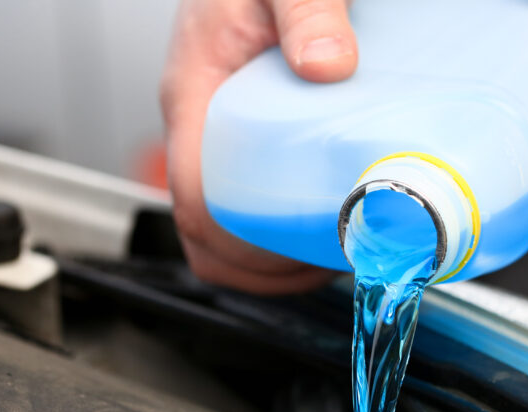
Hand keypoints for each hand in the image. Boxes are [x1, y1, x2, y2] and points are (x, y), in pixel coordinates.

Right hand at [160, 0, 356, 293]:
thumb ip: (308, 10)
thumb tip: (326, 64)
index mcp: (195, 94)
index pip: (194, 204)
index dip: (241, 251)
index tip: (298, 260)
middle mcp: (199, 123)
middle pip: (207, 234)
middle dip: (264, 270)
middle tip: (328, 265)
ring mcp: (218, 132)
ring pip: (226, 225)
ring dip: (274, 257)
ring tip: (333, 252)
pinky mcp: (242, 134)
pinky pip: (244, 199)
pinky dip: (280, 229)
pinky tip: (326, 219)